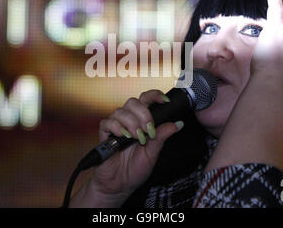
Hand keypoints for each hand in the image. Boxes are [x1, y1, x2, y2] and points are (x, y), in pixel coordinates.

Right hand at [87, 90, 182, 205]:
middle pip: (133, 102)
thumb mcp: (153, 153)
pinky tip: (123, 136)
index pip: (147, 100)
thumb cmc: (136, 169)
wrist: (120, 185)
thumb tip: (178, 123)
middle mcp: (129, 120)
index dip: (155, 95)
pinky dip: (116, 127)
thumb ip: (162, 136)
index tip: (165, 100)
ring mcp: (116, 126)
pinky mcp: (104, 135)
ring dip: (131, 123)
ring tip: (136, 138)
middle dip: (143, 114)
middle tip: (148, 130)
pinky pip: (107, 122)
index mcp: (142, 121)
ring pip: (121, 111)